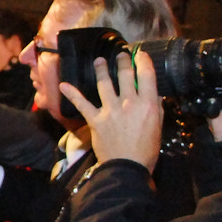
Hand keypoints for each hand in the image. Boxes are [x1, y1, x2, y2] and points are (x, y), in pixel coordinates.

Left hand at [58, 51, 161, 172]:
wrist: (127, 167)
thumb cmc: (146, 149)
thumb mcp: (158, 126)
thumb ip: (155, 107)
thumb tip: (152, 92)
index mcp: (148, 104)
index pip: (146, 75)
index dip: (143, 61)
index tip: (140, 54)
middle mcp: (129, 103)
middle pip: (125, 75)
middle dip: (123, 62)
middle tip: (121, 55)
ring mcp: (110, 110)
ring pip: (104, 84)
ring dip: (101, 70)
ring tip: (98, 61)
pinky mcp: (95, 120)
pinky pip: (82, 104)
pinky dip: (72, 94)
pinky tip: (63, 85)